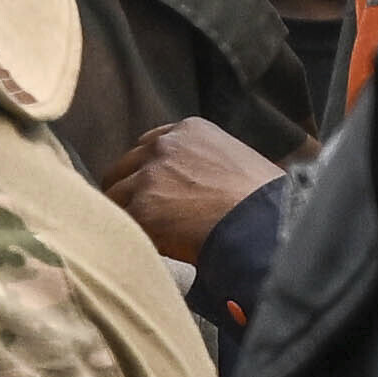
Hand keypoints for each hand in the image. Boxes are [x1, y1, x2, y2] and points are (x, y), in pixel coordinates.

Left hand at [102, 118, 291, 268]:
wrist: (263, 224)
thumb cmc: (263, 199)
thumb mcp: (235, 159)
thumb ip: (203, 160)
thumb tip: (191, 181)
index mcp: (189, 130)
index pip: (149, 145)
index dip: (148, 170)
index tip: (152, 188)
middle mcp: (163, 146)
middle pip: (124, 167)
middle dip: (130, 190)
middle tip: (142, 215)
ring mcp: (148, 176)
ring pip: (114, 196)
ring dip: (127, 215)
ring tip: (146, 235)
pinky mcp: (141, 208)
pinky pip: (119, 223)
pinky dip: (129, 236)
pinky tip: (148, 246)